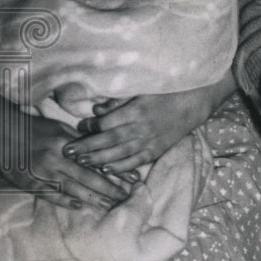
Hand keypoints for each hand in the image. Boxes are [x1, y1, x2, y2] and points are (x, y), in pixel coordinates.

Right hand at [0, 113, 131, 210]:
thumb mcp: (61, 128)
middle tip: (126, 197)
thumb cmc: (35, 128)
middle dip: (109, 188)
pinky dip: (65, 201)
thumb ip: (81, 140)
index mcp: (67, 143)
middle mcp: (57, 158)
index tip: (132, 179)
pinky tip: (79, 206)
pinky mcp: (29, 182)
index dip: (116, 170)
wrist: (3, 131)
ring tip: (109, 205)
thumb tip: (103, 147)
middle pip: (88, 177)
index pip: (97, 160)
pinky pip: (50, 194)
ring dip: (93, 198)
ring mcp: (42, 172)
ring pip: (73, 188)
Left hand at [66, 83, 222, 173]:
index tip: (78, 126)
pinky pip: (136, 162)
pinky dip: (121, 167)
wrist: (193, 103)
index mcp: (135, 110)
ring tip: (81, 162)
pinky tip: (107, 170)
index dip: (90, 126)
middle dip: (86, 146)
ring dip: (98, 159)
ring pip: (119, 153)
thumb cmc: (166, 92)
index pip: (106, 122)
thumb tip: (97, 110)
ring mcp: (149, 141)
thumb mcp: (142, 90)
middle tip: (67, 151)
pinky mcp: (156, 150)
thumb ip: (118, 100)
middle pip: (108, 140)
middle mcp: (140, 128)